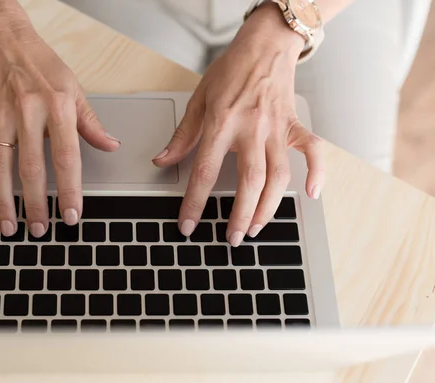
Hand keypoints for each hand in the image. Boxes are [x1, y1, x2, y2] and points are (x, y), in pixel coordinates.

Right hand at [0, 5, 119, 237]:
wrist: (3, 37)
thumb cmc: (42, 63)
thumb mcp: (75, 89)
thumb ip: (91, 122)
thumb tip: (110, 145)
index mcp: (56, 108)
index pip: (67, 158)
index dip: (70, 190)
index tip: (71, 215)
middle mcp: (27, 113)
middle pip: (31, 168)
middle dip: (36, 203)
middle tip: (40, 230)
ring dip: (2, 199)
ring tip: (7, 225)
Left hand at [153, 3, 324, 245]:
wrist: (264, 45)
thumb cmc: (230, 71)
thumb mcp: (198, 100)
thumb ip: (182, 135)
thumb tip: (162, 161)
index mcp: (222, 123)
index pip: (204, 171)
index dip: (194, 202)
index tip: (188, 225)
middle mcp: (251, 129)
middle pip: (249, 181)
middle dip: (240, 215)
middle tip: (232, 239)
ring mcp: (276, 129)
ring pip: (278, 176)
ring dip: (269, 206)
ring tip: (257, 228)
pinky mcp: (294, 125)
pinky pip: (312, 151)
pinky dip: (317, 172)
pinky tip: (312, 193)